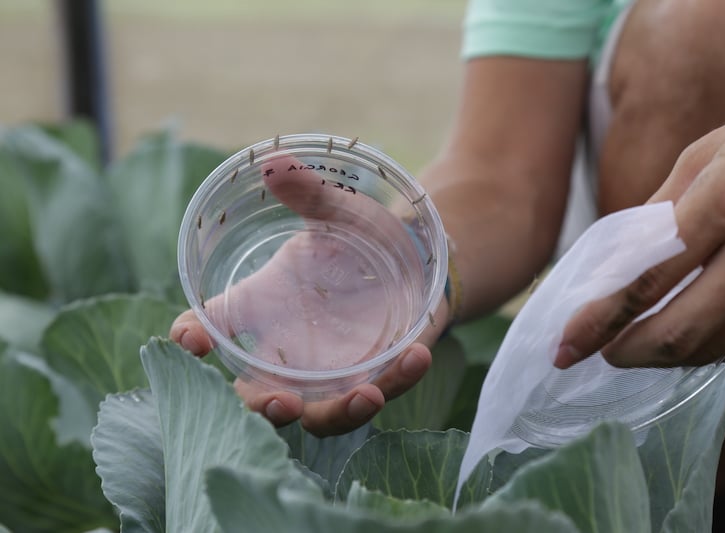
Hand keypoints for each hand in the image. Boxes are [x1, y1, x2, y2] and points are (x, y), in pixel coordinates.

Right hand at [171, 155, 446, 434]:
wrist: (413, 257)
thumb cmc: (358, 239)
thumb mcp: (337, 215)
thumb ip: (310, 197)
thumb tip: (276, 163)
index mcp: (264, 307)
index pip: (214, 328)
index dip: (193, 339)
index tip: (190, 341)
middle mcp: (290, 348)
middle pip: (260, 394)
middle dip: (265, 407)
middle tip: (279, 402)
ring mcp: (334, 369)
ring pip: (322, 412)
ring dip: (339, 412)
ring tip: (366, 395)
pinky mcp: (378, 373)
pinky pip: (385, 387)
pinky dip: (399, 379)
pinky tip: (417, 356)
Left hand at [556, 92, 724, 367]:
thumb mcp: (714, 149)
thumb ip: (662, 207)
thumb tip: (619, 259)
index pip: (647, 279)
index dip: (599, 319)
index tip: (567, 343)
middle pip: (680, 331)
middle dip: (627, 352)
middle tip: (598, 353)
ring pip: (715, 344)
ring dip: (664, 356)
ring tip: (630, 347)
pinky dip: (705, 342)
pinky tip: (680, 335)